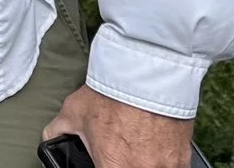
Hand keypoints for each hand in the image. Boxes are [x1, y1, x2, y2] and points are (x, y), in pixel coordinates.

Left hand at [45, 85, 196, 167]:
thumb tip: (50, 138)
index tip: (104, 161)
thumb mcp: (74, 111)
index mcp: (113, 166)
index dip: (103, 167)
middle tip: (121, 154)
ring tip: (138, 149)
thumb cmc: (111, 94)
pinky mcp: (183, 159)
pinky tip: (154, 148)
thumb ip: (59, 130)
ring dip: (144, 163)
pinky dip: (162, 162)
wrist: (147, 75)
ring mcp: (165, 167)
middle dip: (123, 163)